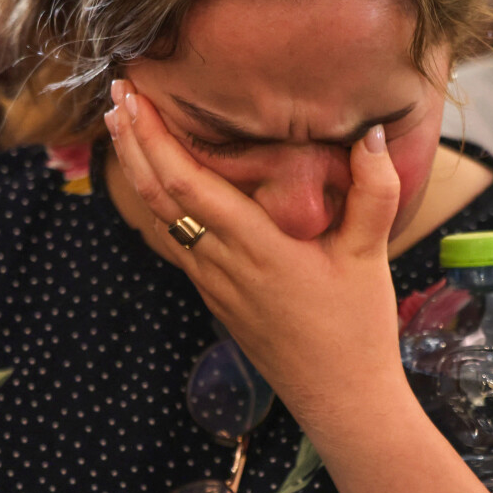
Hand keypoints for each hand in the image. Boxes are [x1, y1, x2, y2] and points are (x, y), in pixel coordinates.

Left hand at [103, 79, 407, 422]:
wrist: (339, 398)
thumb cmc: (356, 328)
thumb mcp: (369, 255)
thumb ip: (374, 191)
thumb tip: (370, 134)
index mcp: (255, 246)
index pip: (186, 183)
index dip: (154, 138)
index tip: (135, 97)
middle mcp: (221, 263)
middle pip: (157, 195)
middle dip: (133, 143)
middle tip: (117, 94)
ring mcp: (212, 283)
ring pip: (160, 219)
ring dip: (138, 171)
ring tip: (125, 128)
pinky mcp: (215, 297)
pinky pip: (175, 242)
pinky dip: (157, 203)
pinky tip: (158, 185)